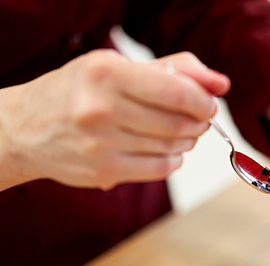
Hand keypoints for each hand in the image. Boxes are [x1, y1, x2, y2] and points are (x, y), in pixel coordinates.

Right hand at [0, 50, 230, 190]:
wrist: (25, 129)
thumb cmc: (78, 92)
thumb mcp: (117, 66)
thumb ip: (173, 69)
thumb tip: (220, 82)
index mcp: (105, 74)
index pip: (177, 92)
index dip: (203, 101)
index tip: (209, 103)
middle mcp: (100, 109)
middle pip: (177, 123)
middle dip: (199, 122)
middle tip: (199, 118)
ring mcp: (100, 145)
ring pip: (171, 147)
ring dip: (187, 140)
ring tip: (181, 131)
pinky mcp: (103, 172)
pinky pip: (159, 169)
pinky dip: (173, 159)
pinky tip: (166, 150)